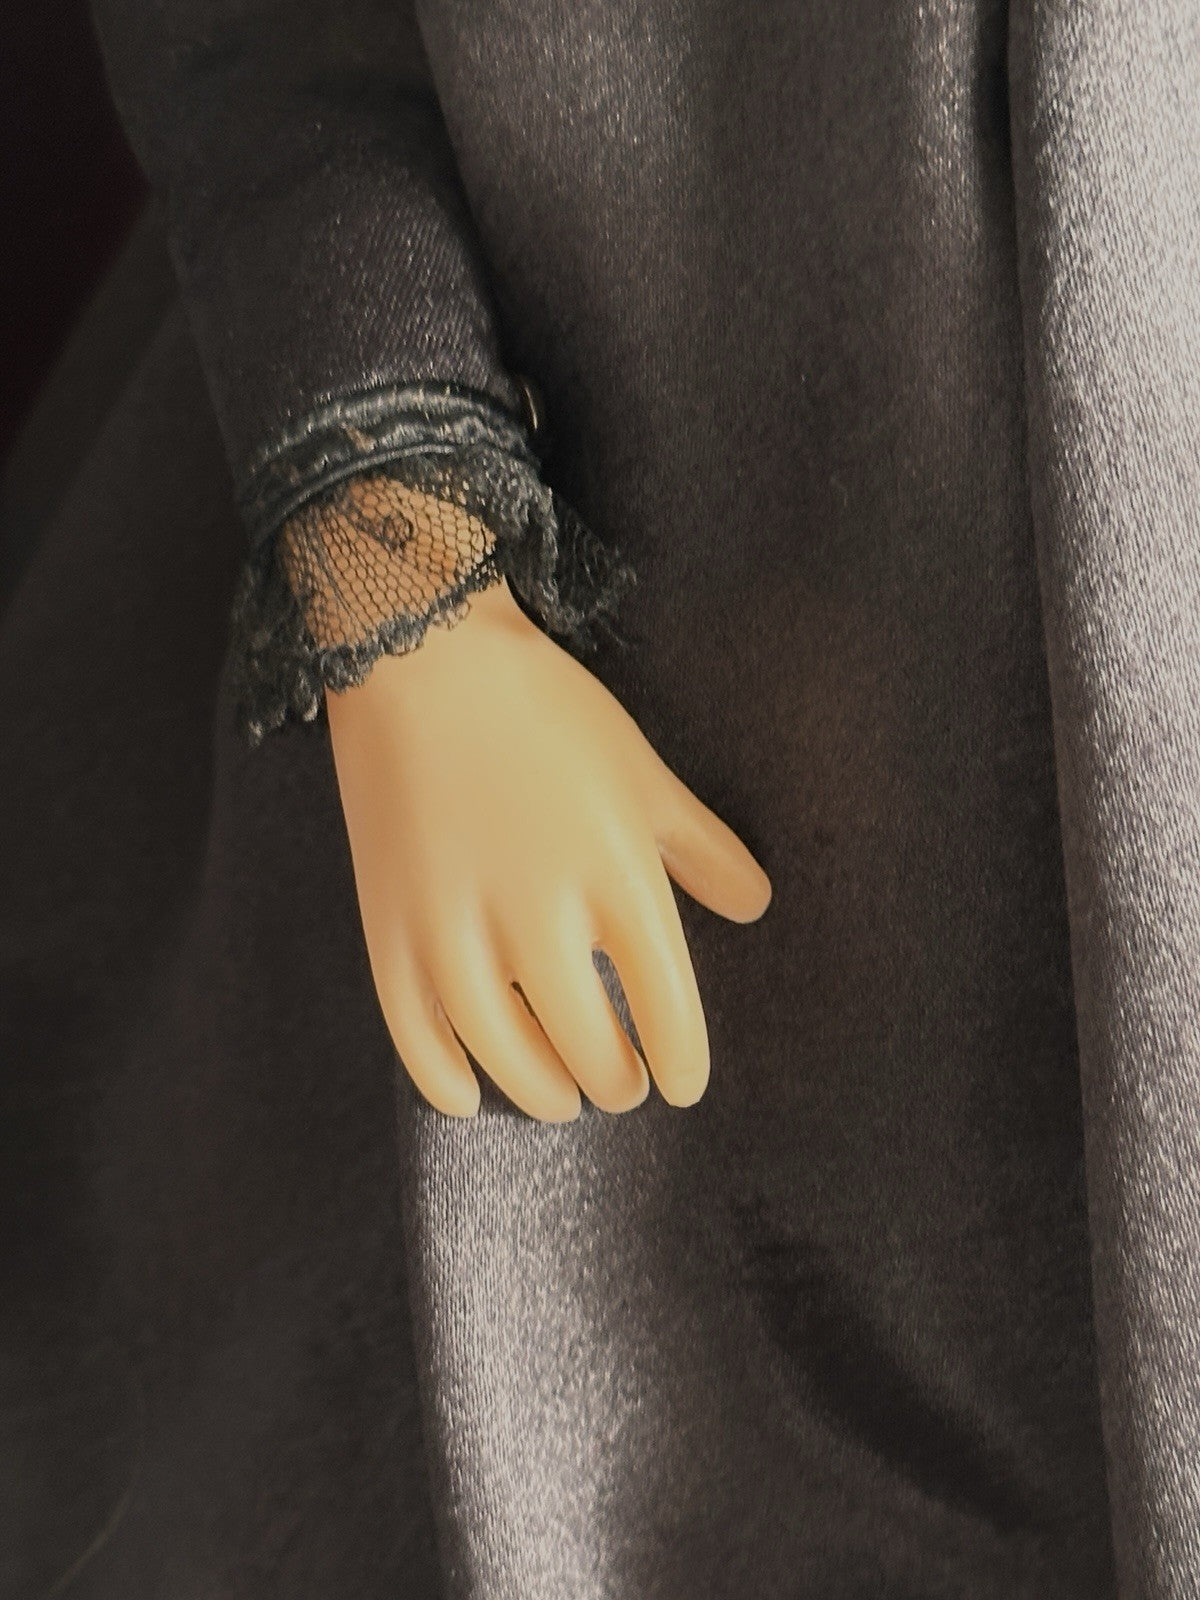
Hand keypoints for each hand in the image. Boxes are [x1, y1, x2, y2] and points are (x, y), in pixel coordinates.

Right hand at [326, 577, 770, 1120]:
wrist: (424, 656)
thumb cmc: (546, 710)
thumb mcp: (644, 773)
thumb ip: (703, 849)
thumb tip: (755, 905)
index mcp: (618, 877)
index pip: (668, 1012)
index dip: (682, 1063)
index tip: (683, 1082)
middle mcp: (540, 915)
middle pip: (590, 1049)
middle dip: (615, 1080)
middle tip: (622, 1082)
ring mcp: (455, 926)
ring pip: (507, 1058)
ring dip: (543, 1092)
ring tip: (561, 1096)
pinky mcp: (389, 926)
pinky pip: (417, 1037)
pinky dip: (446, 1081)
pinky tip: (471, 1094)